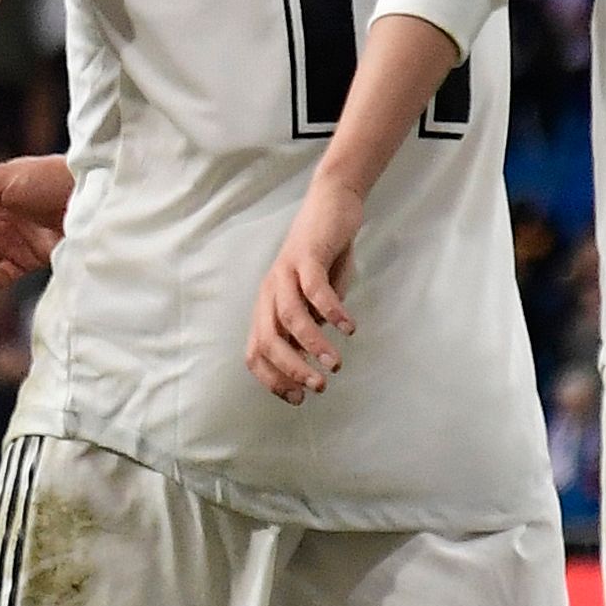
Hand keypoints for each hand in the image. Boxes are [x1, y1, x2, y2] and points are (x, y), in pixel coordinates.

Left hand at [245, 170, 369, 402]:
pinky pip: (314, 288)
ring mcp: (285, 272)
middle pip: (268, 340)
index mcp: (267, 307)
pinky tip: (349, 327)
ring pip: (290, 317)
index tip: (298, 399)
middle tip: (318, 387)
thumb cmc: (324, 258)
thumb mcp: (315, 301)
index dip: (273, 379)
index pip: (257, 353)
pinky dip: (331, 311)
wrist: (331, 205)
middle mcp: (270, 292)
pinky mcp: (306, 255)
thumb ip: (311, 328)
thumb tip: (311, 361)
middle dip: (292, 369)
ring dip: (312, 345)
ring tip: (334, 363)